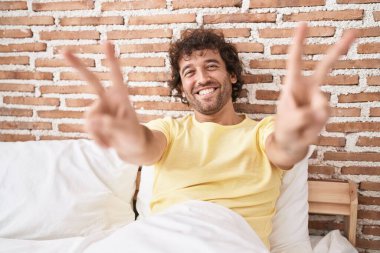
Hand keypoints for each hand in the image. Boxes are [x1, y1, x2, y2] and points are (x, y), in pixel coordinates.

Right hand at [63, 41, 143, 149]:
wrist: (130, 147)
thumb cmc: (134, 135)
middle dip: (78, 66)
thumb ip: (110, 125)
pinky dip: (97, 139)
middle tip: (64, 51)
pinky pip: (88, 128)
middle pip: (91, 81)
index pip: (116, 75)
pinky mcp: (92, 120)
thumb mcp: (127, 130)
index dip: (111, 60)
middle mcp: (107, 99)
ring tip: (111, 141)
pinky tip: (106, 144)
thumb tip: (90, 121)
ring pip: (89, 118)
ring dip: (98, 133)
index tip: (107, 42)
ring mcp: (98, 109)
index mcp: (121, 96)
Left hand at [275, 22, 355, 152]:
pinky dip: (314, 126)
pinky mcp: (324, 110)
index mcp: (292, 85)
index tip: (303, 25)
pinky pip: (324, 116)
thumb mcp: (288, 122)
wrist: (290, 144)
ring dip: (311, 118)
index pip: (295, 61)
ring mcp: (318, 99)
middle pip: (325, 67)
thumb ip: (303, 114)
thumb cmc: (285, 129)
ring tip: (299, 125)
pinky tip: (307, 129)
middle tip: (354, 32)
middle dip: (339, 50)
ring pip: (323, 104)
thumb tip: (321, 106)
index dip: (299, 43)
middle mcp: (307, 88)